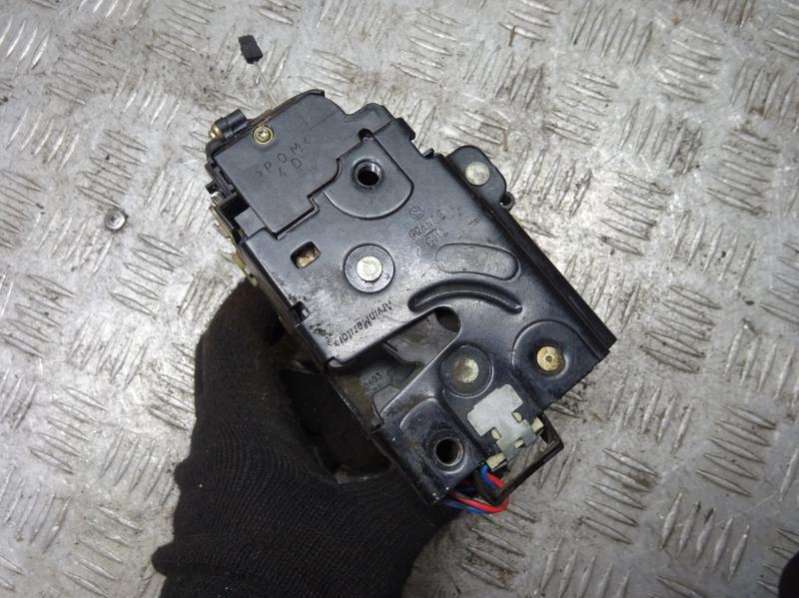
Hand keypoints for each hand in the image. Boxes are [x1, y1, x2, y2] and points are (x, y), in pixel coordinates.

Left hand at [152, 281, 452, 597]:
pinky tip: (343, 465)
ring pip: (255, 416)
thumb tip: (480, 452)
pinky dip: (301, 443)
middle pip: (242, 369)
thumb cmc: (291, 591)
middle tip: (340, 334)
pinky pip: (263, 453)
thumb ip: (429, 487)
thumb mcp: (374, 535)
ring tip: (353, 404)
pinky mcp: (233, 510)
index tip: (296, 275)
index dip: (257, 294)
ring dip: (302, 404)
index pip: (229, 336)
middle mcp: (220, 451)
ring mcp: (221, 483)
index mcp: (241, 435)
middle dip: (291, 347)